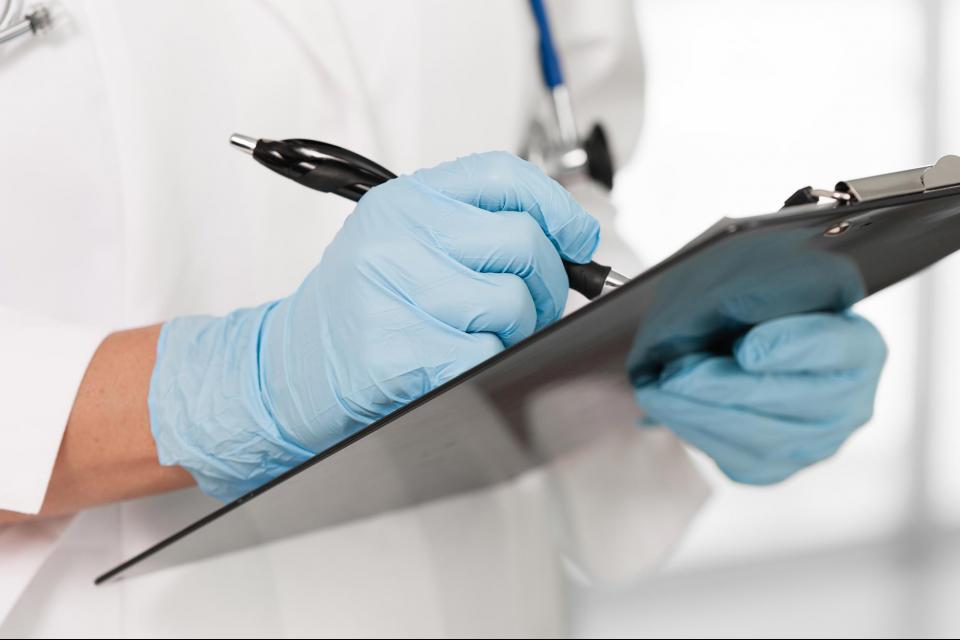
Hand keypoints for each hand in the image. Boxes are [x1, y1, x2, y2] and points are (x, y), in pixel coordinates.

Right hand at [149, 152, 598, 500]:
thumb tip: (563, 247)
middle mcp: (396, 236)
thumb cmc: (354, 313)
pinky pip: (485, 354)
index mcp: (404, 202)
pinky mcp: (395, 351)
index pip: (502, 178)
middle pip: (521, 244)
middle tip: (522, 309)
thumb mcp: (403, 248)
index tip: (576, 240)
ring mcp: (391, 291)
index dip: (556, 208)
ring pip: (510, 303)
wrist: (283, 371)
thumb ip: (473, 235)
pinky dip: (487, 366)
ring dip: (512, 333)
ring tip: (474, 340)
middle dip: (542, 286)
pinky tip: (452, 365)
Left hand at [633, 312, 886, 483]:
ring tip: (657, 389)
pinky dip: (697, 432)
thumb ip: (756, 288)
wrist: (730, 336)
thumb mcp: (756, 275)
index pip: (832, 348)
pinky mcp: (778, 467)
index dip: (789, 348)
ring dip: (700, 413)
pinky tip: (667, 409)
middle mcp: (850, 402)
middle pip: (793, 401)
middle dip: (726, 388)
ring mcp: (817, 442)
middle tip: (675, 373)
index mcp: (858, 345)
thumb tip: (732, 308)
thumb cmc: (750, 301)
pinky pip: (739, 460)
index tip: (745, 348)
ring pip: (764, 440)